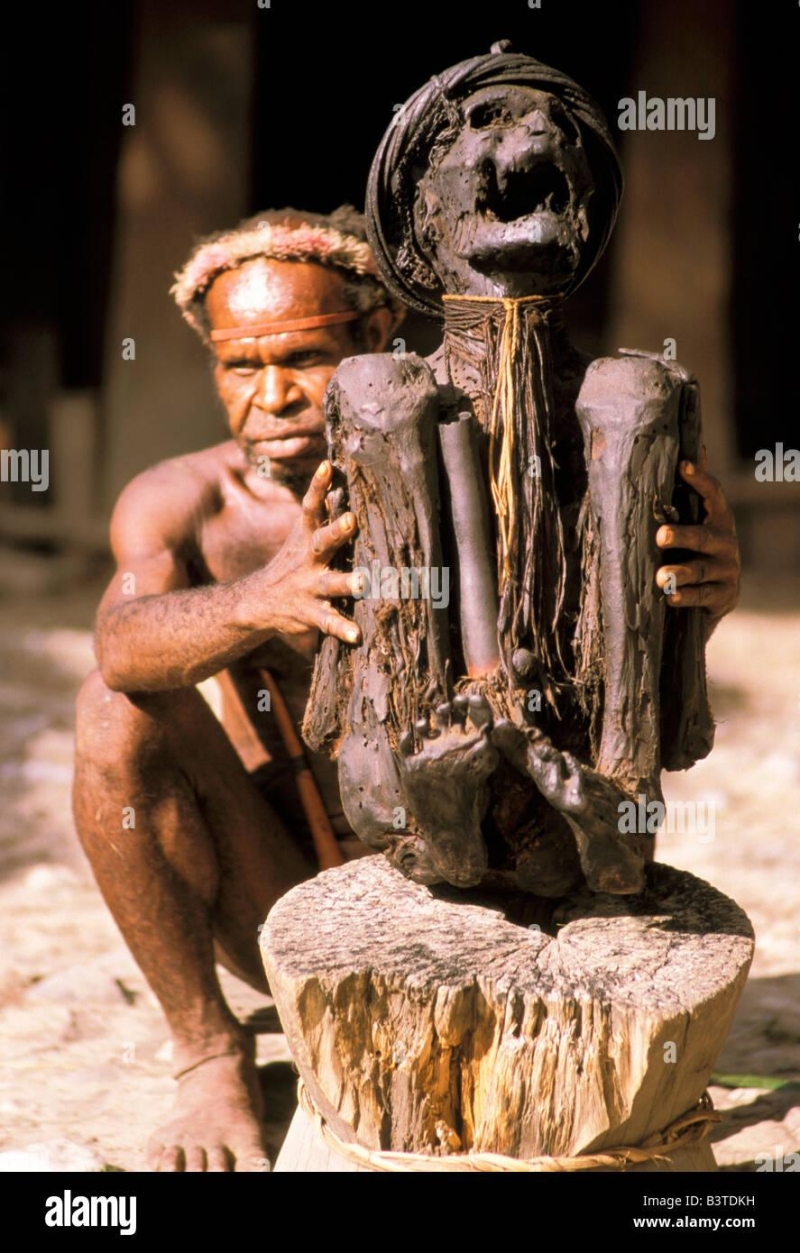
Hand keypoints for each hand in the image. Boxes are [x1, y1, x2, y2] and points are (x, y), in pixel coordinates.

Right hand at [259, 461, 362, 642]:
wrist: (258, 602)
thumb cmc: (292, 561)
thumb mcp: (301, 534)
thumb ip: (321, 510)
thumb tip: (334, 471)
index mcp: (306, 538)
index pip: (311, 507)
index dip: (317, 486)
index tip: (327, 465)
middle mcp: (307, 560)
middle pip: (322, 542)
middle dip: (336, 531)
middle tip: (351, 519)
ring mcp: (308, 587)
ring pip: (329, 584)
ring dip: (346, 582)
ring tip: (363, 583)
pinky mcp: (310, 613)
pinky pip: (327, 621)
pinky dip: (342, 628)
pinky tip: (358, 635)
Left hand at [655, 446, 739, 620]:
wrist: (718, 593)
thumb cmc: (700, 548)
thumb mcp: (700, 519)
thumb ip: (697, 490)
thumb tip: (697, 447)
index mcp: (719, 519)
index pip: (713, 495)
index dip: (699, 480)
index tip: (682, 466)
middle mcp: (726, 542)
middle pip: (704, 537)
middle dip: (683, 536)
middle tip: (661, 536)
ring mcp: (727, 570)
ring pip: (700, 570)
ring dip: (679, 573)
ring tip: (660, 577)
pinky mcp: (723, 595)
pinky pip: (703, 596)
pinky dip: (685, 596)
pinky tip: (670, 597)